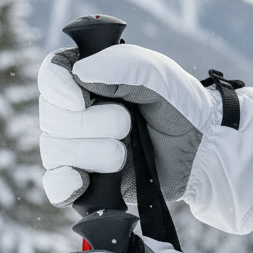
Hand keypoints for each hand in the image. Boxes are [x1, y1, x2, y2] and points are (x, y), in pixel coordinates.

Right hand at [38, 43, 252, 233]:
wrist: (202, 151)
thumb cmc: (180, 106)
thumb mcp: (158, 74)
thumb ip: (123, 65)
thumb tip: (80, 73)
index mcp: (88, 80)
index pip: (51, 74)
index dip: (57, 87)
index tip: (80, 98)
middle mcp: (75, 114)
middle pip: (52, 117)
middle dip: (90, 124)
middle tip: (127, 124)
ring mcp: (78, 149)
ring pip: (55, 151)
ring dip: (94, 152)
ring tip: (124, 153)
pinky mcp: (86, 183)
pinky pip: (55, 187)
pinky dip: (65, 184)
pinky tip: (82, 180)